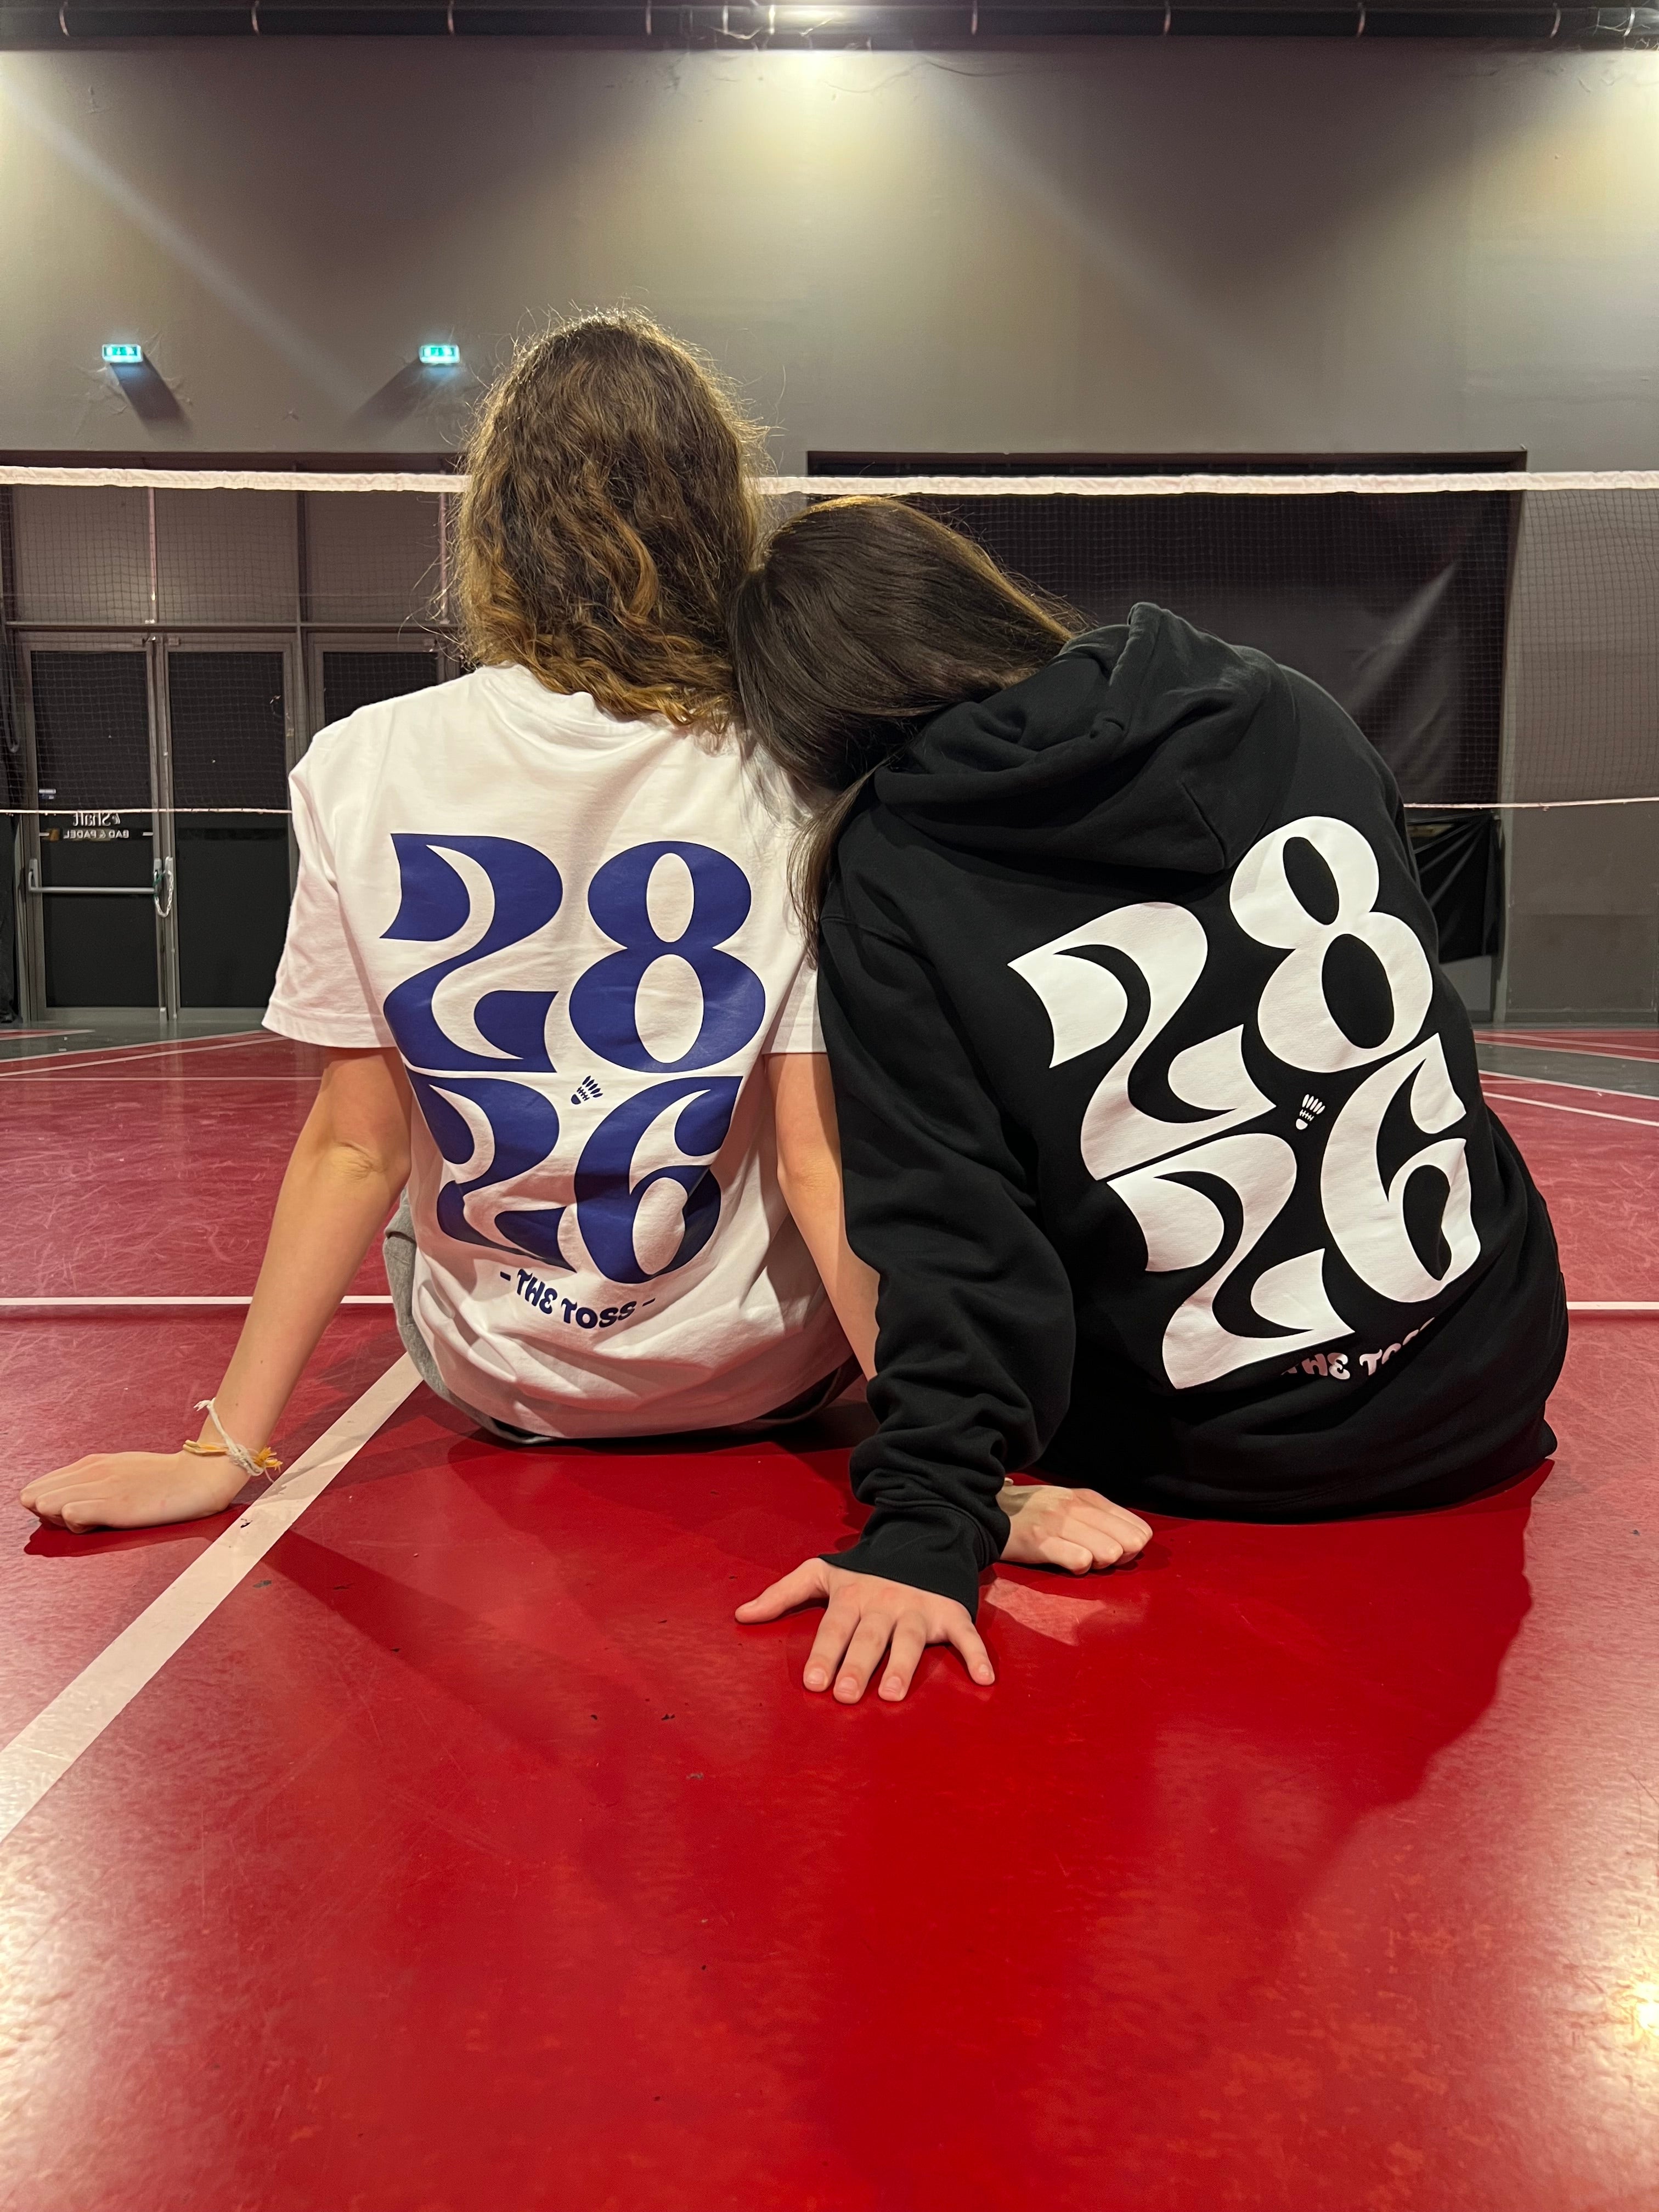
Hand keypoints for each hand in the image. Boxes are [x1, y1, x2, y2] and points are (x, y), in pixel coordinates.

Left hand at [19, 1450, 245, 1533]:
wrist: (201, 1478)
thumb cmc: (166, 1480)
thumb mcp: (123, 1472)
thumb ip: (94, 1483)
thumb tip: (68, 1503)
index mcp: (92, 1463)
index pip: (39, 1486)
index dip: (45, 1504)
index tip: (67, 1514)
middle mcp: (91, 1471)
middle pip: (35, 1496)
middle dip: (45, 1512)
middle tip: (76, 1520)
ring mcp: (100, 1487)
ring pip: (46, 1505)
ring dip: (59, 1520)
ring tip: (88, 1523)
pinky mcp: (112, 1505)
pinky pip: (70, 1515)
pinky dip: (76, 1525)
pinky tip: (98, 1525)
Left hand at [736, 1557, 993, 1703]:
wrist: (920, 1538)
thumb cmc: (863, 1570)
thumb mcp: (822, 1572)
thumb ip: (782, 1594)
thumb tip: (740, 1615)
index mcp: (853, 1595)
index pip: (834, 1626)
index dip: (824, 1653)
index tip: (813, 1682)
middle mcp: (885, 1601)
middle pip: (870, 1636)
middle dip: (858, 1664)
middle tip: (847, 1695)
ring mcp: (919, 1607)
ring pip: (911, 1638)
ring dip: (903, 1666)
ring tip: (893, 1695)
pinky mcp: (951, 1612)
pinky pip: (966, 1635)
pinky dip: (977, 1655)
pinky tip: (984, 1680)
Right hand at [998, 1482, 1152, 1573]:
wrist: (986, 1509)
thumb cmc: (1031, 1512)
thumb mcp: (1068, 1503)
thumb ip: (1098, 1517)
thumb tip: (1133, 1539)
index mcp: (1086, 1498)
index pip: (1137, 1527)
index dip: (1132, 1546)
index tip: (1117, 1551)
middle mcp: (1075, 1507)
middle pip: (1128, 1542)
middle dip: (1121, 1557)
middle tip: (1099, 1559)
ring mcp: (1058, 1523)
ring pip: (1109, 1552)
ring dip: (1099, 1564)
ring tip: (1081, 1560)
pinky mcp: (1040, 1541)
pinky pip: (1080, 1561)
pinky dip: (1078, 1569)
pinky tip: (1066, 1565)